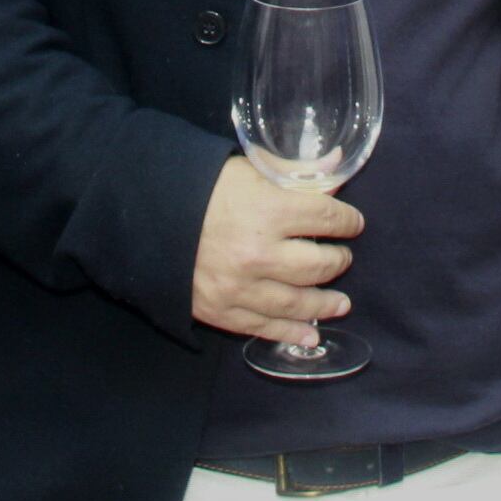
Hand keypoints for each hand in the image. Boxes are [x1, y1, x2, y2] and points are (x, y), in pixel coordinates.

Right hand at [190, 156, 360, 346]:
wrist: (147, 217)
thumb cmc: (202, 187)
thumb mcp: (250, 169)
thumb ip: (294, 172)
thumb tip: (335, 166)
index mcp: (268, 210)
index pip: (326, 218)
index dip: (347, 221)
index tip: (353, 223)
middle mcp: (259, 253)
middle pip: (317, 265)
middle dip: (338, 261)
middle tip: (343, 258)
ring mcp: (240, 287)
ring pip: (296, 302)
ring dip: (324, 303)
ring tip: (342, 303)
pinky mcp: (222, 311)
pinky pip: (264, 327)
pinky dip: (291, 332)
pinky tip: (311, 334)